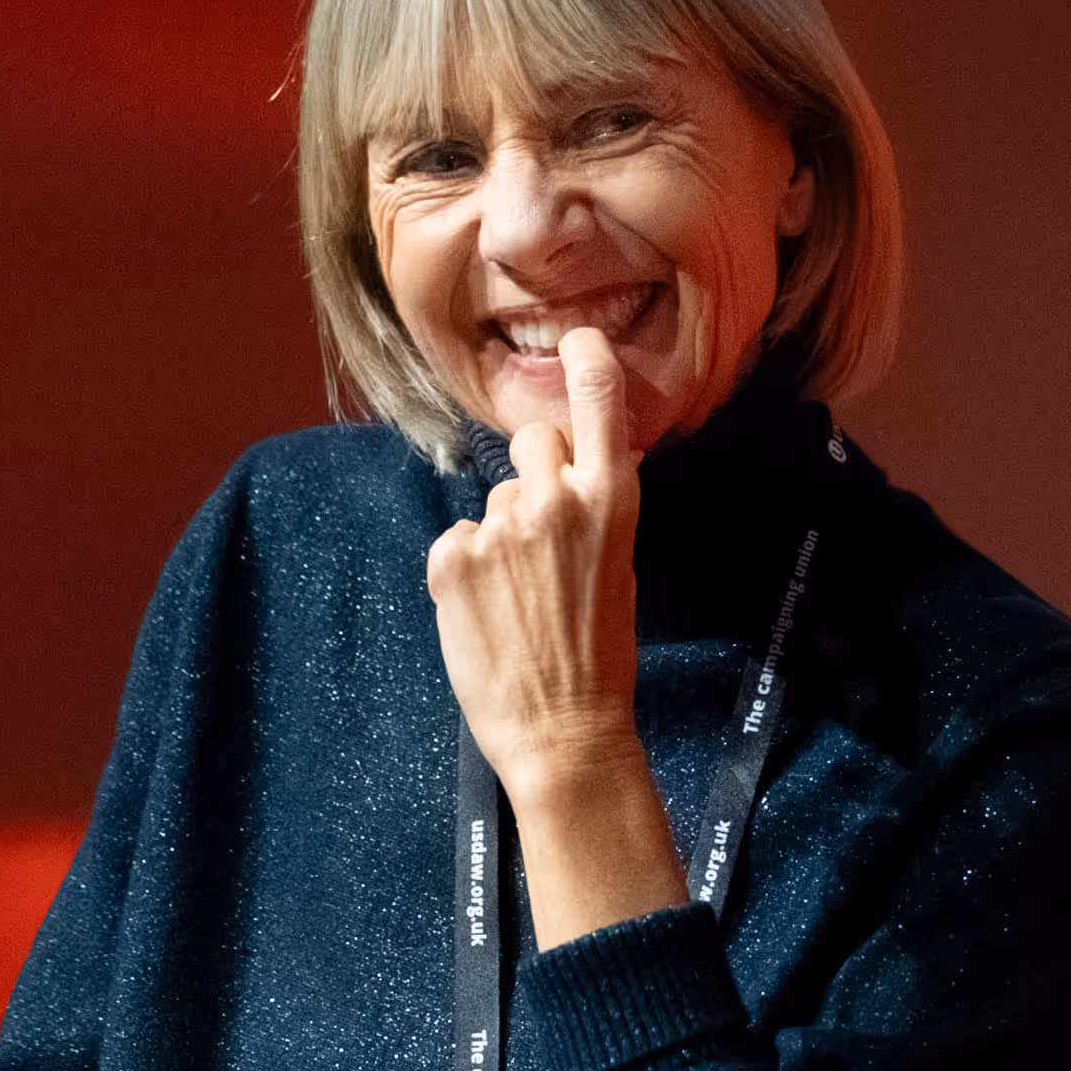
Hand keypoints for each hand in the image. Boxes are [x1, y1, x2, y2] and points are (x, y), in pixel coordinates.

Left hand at [426, 330, 689, 946]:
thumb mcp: (617, 569)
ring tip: (516, 600)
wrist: (564, 732)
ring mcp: (501, 527)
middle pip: (531, 441)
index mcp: (612, 502)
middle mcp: (557, 500)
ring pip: (492, 500)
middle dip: (532, 473)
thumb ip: (590, 511)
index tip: (580, 338)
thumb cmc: (598, 658)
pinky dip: (464, 571)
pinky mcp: (453, 557)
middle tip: (540, 541)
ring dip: (498, 537)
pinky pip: (456, 539)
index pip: (600, 402)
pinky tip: (486, 615)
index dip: (587, 362)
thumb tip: (557, 474)